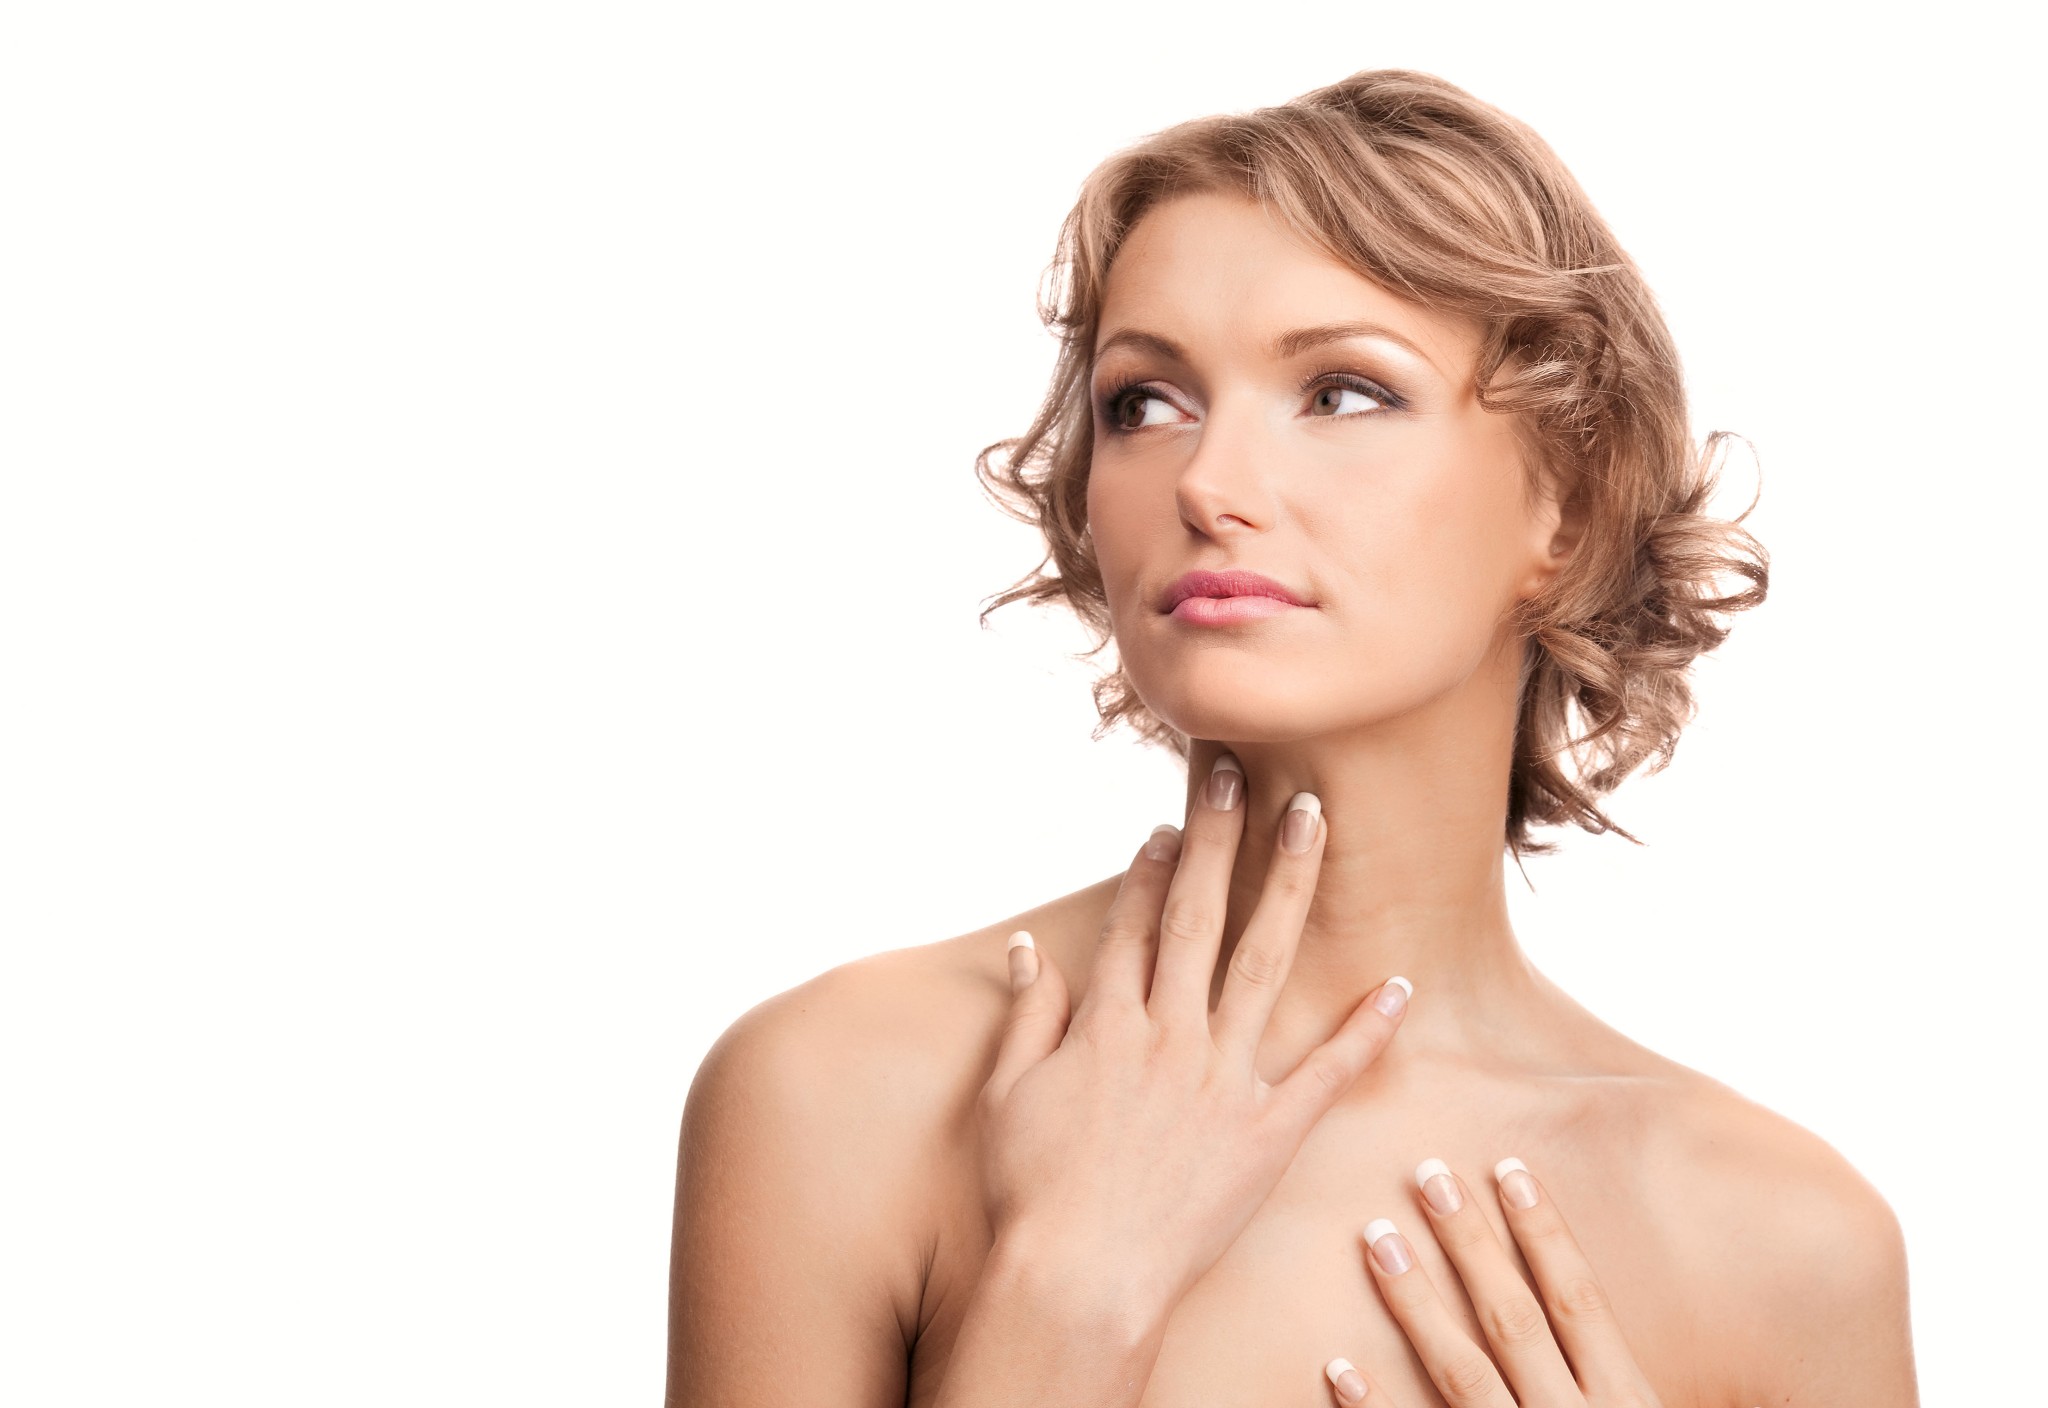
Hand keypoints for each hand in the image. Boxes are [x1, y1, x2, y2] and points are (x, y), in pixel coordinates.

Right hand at [979, 754, 1413, 1321]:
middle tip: (1237, 773)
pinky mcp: (1268, 1134)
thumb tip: (1026, 947)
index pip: (1134, 923)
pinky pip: (1326, 1072)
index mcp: (1107, 1024)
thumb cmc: (1031, 1193)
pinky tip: (1396, 982)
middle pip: (1197, 916)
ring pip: (1263, 963)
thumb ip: (1026, 1013)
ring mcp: (1224, 1080)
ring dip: (1287, 886)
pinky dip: (1364, 1029)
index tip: (1169, 822)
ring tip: (1311, 821)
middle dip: (1217, 837)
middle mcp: (1169, 1035)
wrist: (1079, 1277)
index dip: (1150, 866)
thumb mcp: (1007, 1093)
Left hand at [1322, 1157, 1664, 1406]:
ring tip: (1376, 1235)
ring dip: (1416, 1301)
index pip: (1581, 1303)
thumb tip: (1576, 1312)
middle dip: (1470, 1242)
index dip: (1547, 1233)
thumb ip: (1611, 1383)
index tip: (1509, 1168)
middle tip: (1426, 1172)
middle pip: (1516, 1320)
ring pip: (1463, 1374)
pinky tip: (1337, 1365)